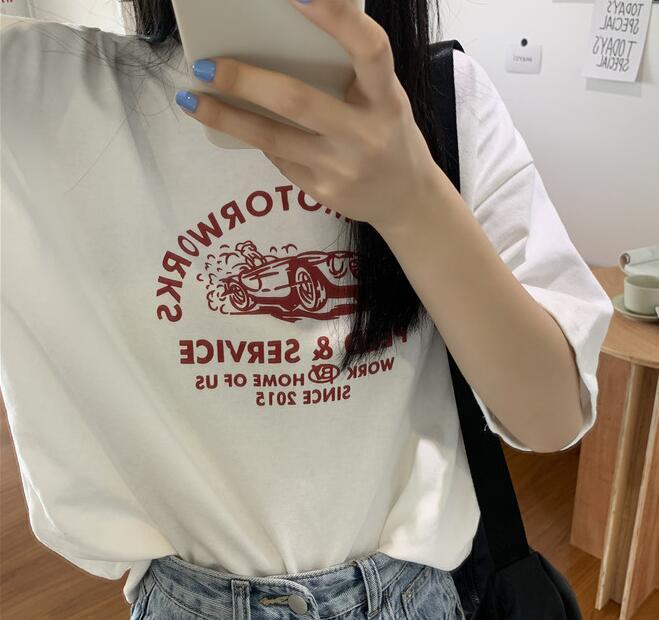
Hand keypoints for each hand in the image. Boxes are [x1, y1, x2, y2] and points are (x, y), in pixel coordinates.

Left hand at [175, 0, 440, 231]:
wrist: (406, 200)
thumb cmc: (388, 134)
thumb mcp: (383, 100)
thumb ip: (350, 75)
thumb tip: (280, 45)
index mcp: (387, 99)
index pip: (369, 50)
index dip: (336, 17)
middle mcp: (366, 134)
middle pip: (298, 100)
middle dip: (244, 81)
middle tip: (205, 64)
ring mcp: (342, 168)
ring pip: (272, 138)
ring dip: (226, 117)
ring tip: (192, 99)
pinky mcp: (323, 192)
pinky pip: (279, 159)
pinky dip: (256, 138)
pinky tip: (239, 127)